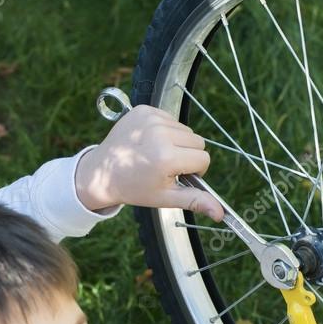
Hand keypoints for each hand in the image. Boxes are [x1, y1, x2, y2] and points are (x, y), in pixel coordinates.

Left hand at [75, 104, 223, 221]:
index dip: (194, 170)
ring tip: (155, 153)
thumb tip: (221, 213)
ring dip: (176, 142)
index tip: (177, 175)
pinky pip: (170, 118)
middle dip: (187, 155)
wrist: (101, 173)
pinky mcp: (144, 110)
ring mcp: (150, 118)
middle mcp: (159, 133)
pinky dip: (164, 130)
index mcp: (166, 156)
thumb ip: (195, 200)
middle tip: (165, 166)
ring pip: (185, 129)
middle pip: (197, 141)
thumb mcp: (165, 198)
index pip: (203, 159)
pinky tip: (149, 142)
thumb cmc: (134, 187)